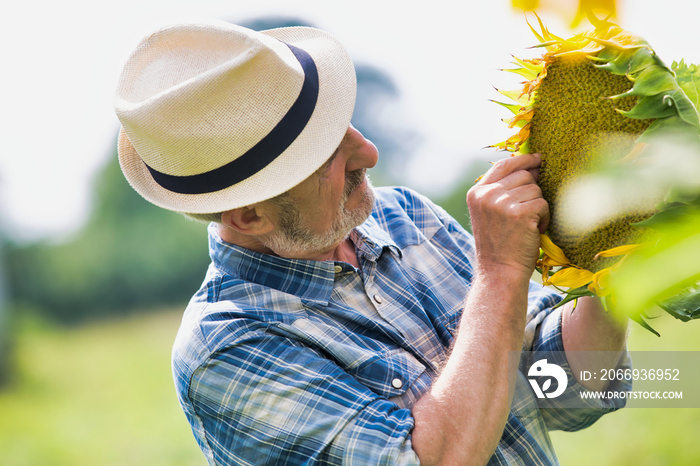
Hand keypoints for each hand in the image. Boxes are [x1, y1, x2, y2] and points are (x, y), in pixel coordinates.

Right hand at [467, 153, 549, 275]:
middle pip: (524, 175)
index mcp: (476, 193)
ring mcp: (502, 203)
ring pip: (536, 189)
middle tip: (527, 213)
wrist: (500, 272)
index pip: (503, 165)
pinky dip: (545, 218)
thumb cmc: (500, 244)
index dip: (523, 160)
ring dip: (538, 206)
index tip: (538, 159)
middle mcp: (487, 195)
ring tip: (528, 225)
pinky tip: (534, 231)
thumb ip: (502, 190)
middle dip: (532, 192)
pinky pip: (543, 203)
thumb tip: (533, 166)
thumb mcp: (490, 213)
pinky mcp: (519, 213)